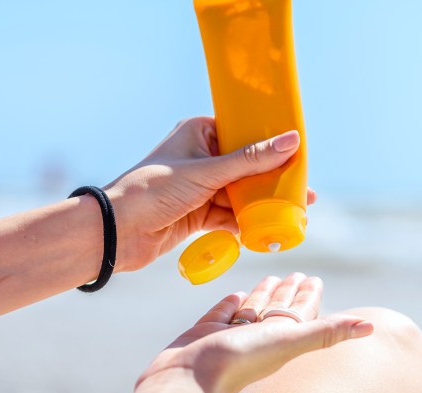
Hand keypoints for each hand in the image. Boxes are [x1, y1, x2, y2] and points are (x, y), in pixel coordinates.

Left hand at [104, 117, 316, 271]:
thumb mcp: (207, 172)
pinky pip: (230, 213)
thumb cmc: (155, 189)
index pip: (243, 131)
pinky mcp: (199, 213)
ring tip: (294, 210)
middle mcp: (201, 156)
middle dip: (272, 178)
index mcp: (199, 132)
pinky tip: (267, 227)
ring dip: (262, 202)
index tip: (299, 151)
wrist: (118, 231)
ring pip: (240, 192)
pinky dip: (245, 221)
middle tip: (303, 187)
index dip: (270, 141)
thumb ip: (250, 161)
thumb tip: (291, 141)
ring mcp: (200, 186)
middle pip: (246, 165)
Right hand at [114, 273, 373, 392]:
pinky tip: (236, 294)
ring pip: (252, 311)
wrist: (187, 380)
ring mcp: (231, 336)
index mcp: (281, 338)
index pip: (301, 312)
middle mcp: (259, 338)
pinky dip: (231, 303)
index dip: (309, 296)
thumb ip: (327, 332)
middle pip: (279, 310)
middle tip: (298, 273)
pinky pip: (224, 313)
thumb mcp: (289, 342)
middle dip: (288, 292)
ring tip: (270, 278)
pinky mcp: (206, 333)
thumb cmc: (240, 362)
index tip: (315, 279)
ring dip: (263, 295)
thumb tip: (372, 327)